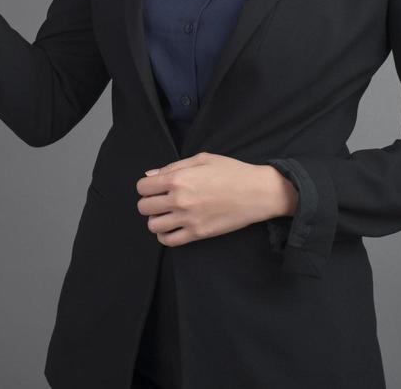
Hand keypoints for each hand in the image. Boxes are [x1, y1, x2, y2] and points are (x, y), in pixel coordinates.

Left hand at [135, 151, 297, 246]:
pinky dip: (165, 236)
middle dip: (148, 202)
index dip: (146, 187)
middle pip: (144, 207)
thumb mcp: (202, 159)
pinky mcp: (198, 234)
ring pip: (153, 226)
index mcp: (178, 179)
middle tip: (160, 200)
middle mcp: (179, 200)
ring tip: (167, 214)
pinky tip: (172, 227)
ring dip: (156, 219)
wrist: (257, 192)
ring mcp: (188, 219)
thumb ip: (173, 167)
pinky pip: (169, 241)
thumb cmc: (231, 171)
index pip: (143, 187)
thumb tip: (150, 176)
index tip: (154, 187)